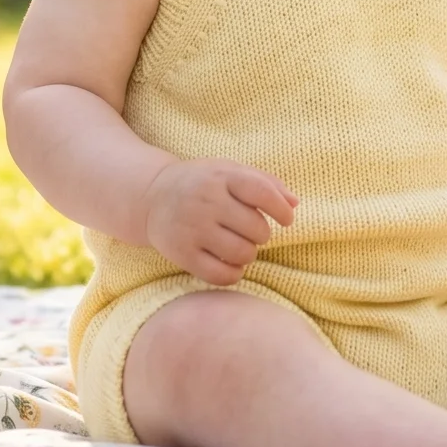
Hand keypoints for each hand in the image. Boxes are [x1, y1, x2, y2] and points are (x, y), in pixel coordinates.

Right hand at [140, 157, 296, 284]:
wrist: (152, 196)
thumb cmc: (202, 183)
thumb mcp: (230, 171)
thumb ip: (265, 182)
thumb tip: (295, 203)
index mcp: (221, 176)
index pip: (263, 193)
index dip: (281, 210)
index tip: (286, 219)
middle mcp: (206, 201)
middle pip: (257, 229)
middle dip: (261, 234)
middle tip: (250, 231)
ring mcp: (192, 228)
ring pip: (243, 253)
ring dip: (249, 254)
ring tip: (239, 245)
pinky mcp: (182, 253)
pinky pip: (221, 275)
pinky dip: (234, 273)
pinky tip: (231, 264)